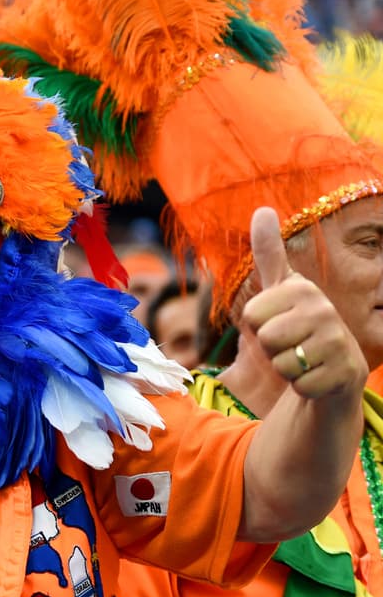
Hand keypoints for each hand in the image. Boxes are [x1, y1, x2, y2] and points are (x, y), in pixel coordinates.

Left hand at [242, 207, 365, 399]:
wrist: (332, 370)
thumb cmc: (298, 326)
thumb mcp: (281, 288)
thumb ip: (269, 252)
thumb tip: (262, 209)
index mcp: (304, 290)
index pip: (251, 315)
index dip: (258, 326)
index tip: (279, 322)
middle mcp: (325, 311)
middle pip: (265, 339)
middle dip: (271, 350)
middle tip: (290, 345)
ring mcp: (338, 343)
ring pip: (280, 364)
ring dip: (286, 369)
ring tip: (303, 360)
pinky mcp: (344, 374)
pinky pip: (298, 385)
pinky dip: (301, 387)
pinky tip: (316, 376)